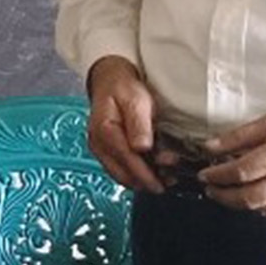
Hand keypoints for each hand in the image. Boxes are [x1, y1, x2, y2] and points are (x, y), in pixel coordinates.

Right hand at [84, 55, 166, 193]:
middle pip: (122, 173)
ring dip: (140, 181)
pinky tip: (150, 174)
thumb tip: (142, 148)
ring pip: (120, 175)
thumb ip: (139, 124)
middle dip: (145, 181)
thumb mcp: (136, 100)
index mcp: (105, 130)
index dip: (145, 175)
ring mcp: (100, 148)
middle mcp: (98, 143)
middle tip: (167, 183)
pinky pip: (119, 169)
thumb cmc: (122, 88)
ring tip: (162, 180)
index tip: (160, 184)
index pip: (127, 159)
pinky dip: (134, 175)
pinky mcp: (105, 151)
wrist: (109, 80)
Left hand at [197, 103, 265, 216]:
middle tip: (211, 190)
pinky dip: (264, 209)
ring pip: (264, 209)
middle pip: (249, 197)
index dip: (218, 176)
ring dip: (242, 205)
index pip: (241, 172)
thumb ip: (240, 136)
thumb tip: (209, 147)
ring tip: (229, 195)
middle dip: (225, 196)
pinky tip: (255, 202)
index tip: (204, 175)